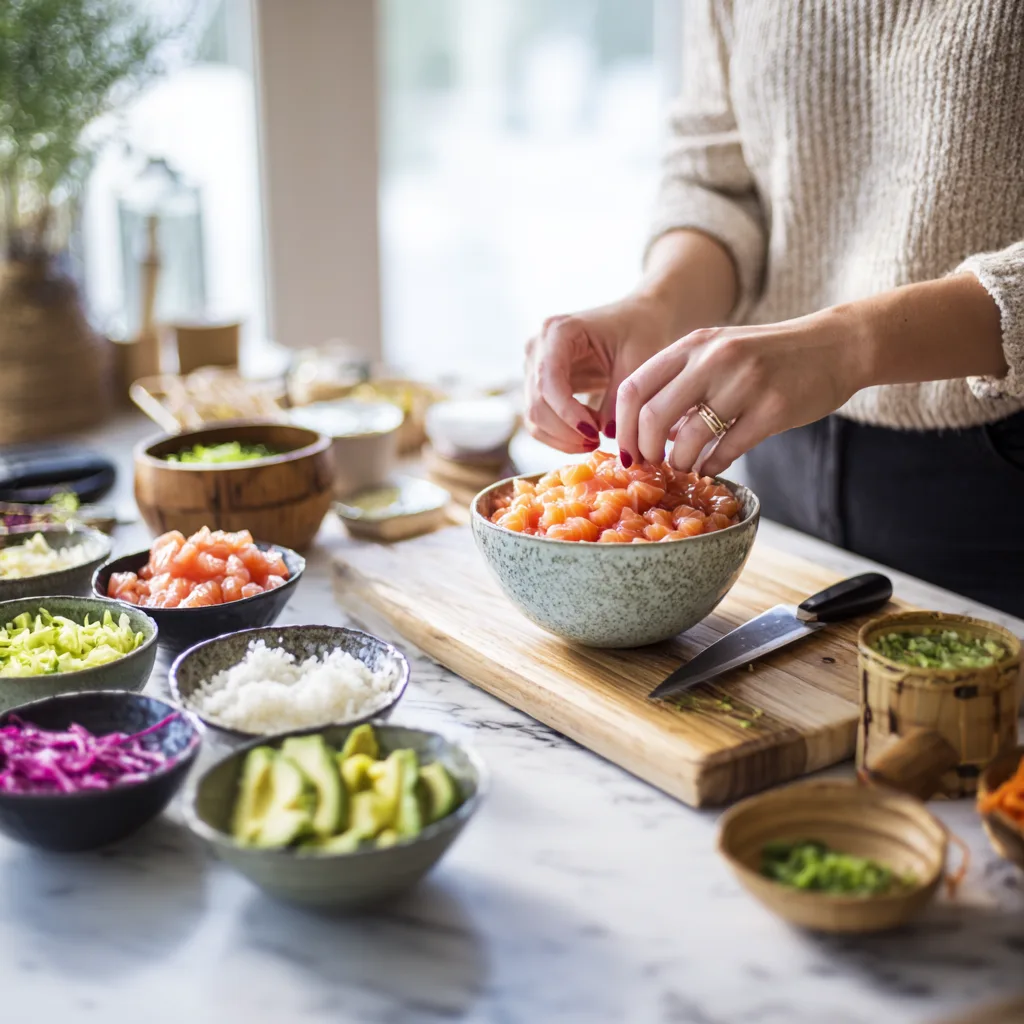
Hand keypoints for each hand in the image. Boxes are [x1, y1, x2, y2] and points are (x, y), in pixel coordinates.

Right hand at [524, 295, 674, 452]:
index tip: (595, 434)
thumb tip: (606, 434)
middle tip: (597, 443)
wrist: (637, 318)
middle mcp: (538, 348)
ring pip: (534, 417)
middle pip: (536, 403)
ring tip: (596, 440)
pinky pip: (541, 420)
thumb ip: (619, 397)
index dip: (567, 414)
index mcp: (558, 331)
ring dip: (562, 437)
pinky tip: (590, 431)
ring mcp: (534, 367)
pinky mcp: (539, 385)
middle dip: (565, 431)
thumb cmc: (640, 330)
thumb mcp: (637, 360)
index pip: (548, 381)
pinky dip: (561, 435)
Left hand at [615, 307, 869, 475]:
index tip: (627, 450)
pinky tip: (712, 466)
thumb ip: (680, 381)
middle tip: (652, 465)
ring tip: (686, 466)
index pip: (633, 388)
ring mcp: (745, 383)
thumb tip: (643, 431)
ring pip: (689, 438)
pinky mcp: (774, 409)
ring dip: (681, 462)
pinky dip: (712, 465)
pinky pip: (727, 450)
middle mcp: (715, 359)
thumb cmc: (767, 356)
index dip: (621, 427)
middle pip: (653, 416)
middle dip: (646, 451)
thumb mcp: (718, 352)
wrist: (835, 346)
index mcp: (693, 345)